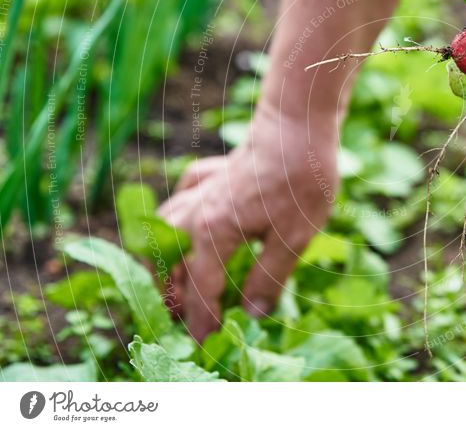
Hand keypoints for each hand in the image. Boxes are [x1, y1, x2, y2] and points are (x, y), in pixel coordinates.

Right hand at [158, 108, 337, 340]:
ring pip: (164, 229)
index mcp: (214, 233)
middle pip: (169, 262)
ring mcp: (198, 190)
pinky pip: (180, 198)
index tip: (206, 342)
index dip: (202, 320)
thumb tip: (250, 314)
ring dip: (165, 258)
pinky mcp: (209, 172)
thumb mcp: (294, 238)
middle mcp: (195, 213)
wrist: (297, 124)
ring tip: (175, 279)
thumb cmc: (300, 179)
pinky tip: (187, 220)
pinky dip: (176, 216)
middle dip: (172, 294)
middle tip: (184, 318)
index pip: (200, 289)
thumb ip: (268, 278)